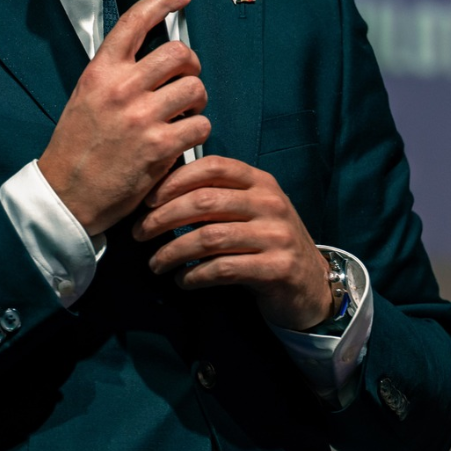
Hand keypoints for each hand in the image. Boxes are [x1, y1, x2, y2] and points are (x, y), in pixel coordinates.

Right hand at [39, 0, 209, 236]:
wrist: (67, 195)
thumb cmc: (77, 147)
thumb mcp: (86, 96)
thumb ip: (116, 73)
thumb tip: (153, 57)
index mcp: (101, 71)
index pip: (135, 20)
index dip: (163, 1)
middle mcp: (122, 88)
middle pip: (180, 54)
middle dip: (191, 66)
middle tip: (184, 80)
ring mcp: (142, 117)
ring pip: (196, 88)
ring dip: (196, 101)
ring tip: (184, 114)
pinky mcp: (160, 146)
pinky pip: (200, 125)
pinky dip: (197, 132)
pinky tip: (182, 140)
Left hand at [135, 156, 332, 331]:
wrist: (311, 284)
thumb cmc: (267, 242)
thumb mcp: (250, 210)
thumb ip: (218, 197)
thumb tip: (160, 192)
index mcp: (261, 182)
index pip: (213, 166)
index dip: (175, 180)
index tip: (148, 200)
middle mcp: (271, 203)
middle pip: (205, 201)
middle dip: (163, 217)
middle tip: (140, 233)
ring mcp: (276, 235)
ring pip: (209, 237)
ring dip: (172, 251)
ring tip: (156, 263)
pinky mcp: (277, 268)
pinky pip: (224, 269)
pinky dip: (195, 276)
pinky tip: (182, 280)